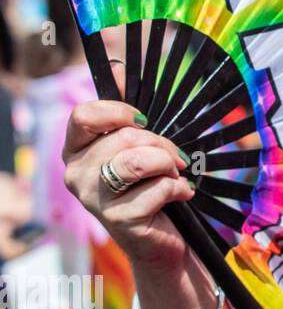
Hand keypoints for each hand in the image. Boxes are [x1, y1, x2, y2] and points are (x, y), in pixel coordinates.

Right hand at [62, 99, 191, 271]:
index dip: (119, 110)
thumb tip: (117, 67)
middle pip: (125, 136)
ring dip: (169, 164)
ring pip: (139, 160)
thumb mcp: (139, 146)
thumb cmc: (149, 187)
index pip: (84, 115)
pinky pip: (159, 188)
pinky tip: (181, 195)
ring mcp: (94, 199)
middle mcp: (77, 174)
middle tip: (176, 158)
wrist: (160, 242)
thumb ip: (126, 111)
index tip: (144, 119)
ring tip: (176, 175)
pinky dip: (179, 189)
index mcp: (76, 151)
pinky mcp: (119, 220)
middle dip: (162, 143)